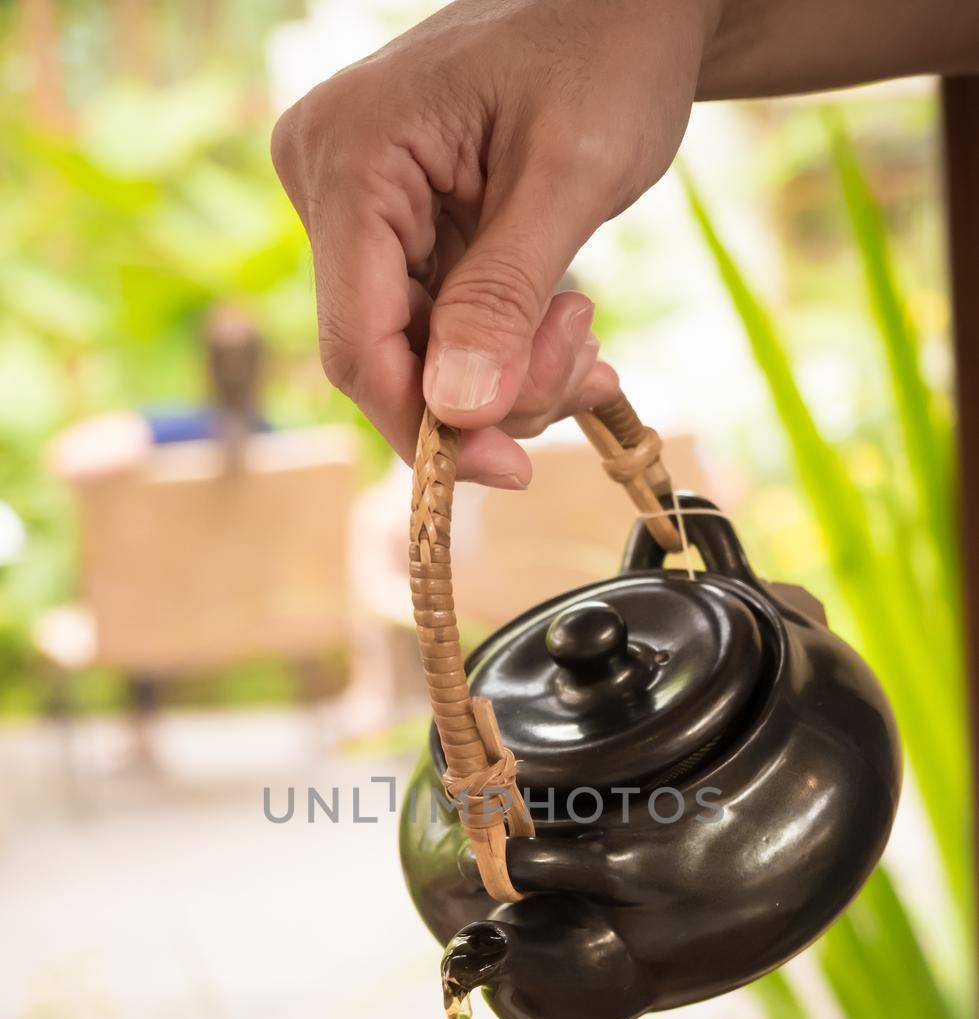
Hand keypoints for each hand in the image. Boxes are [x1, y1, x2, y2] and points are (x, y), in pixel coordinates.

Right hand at [272, 0, 714, 485]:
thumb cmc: (606, 50)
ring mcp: (359, 206)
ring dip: (509, 373)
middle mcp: (331, 180)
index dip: (427, 426)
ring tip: (583, 327)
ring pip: (418, 355)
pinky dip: (505, 347)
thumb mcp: (568, 175)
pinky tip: (564, 333)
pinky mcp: (395, 227)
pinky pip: (439, 325)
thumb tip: (456, 412)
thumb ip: (504, 296)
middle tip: (584, 365)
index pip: (357, 340)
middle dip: (489, 391)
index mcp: (352, 152)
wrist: (627, 2)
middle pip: (389, 357)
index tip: (510, 469)